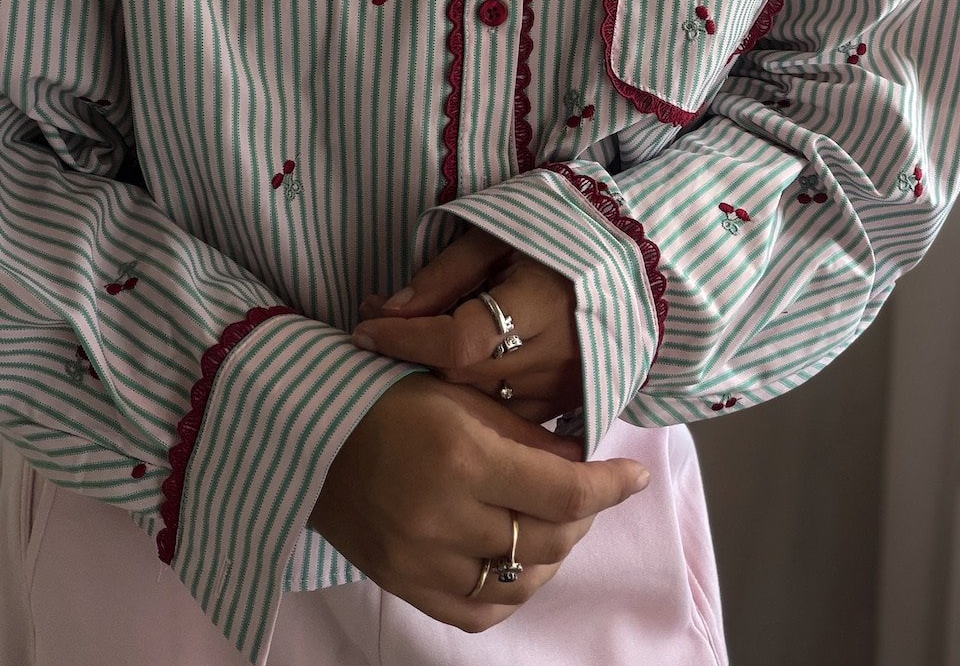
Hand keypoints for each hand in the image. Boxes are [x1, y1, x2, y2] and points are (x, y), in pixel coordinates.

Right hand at [308, 372, 649, 631]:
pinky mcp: (403, 585)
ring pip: (519, 582)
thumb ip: (524, 435)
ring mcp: (422, 560)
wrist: (309, 434)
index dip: (610, 486)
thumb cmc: (387, 398)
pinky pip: (477, 611)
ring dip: (551, 556)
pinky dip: (509, 592)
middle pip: (548, 541)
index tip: (634, 476)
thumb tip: (582, 464)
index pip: (563, 490)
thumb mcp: (459, 394)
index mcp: (463, 457)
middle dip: (583, 516)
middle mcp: (444, 517)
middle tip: (587, 491)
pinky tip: (516, 562)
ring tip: (553, 524)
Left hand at [353, 227, 582, 423]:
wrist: (628, 265)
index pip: (458, 339)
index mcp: (543, 302)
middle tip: (375, 327)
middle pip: (462, 375)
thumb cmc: (557, 240)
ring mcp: (564, 388)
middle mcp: (556, 355)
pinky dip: (472, 399)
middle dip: (411, 354)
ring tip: (407, 347)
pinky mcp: (567, 406)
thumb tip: (388, 311)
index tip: (363, 328)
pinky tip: (451, 372)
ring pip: (478, 402)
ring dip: (436, 378)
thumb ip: (445, 273)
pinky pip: (504, 417)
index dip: (405, 338)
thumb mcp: (500, 236)